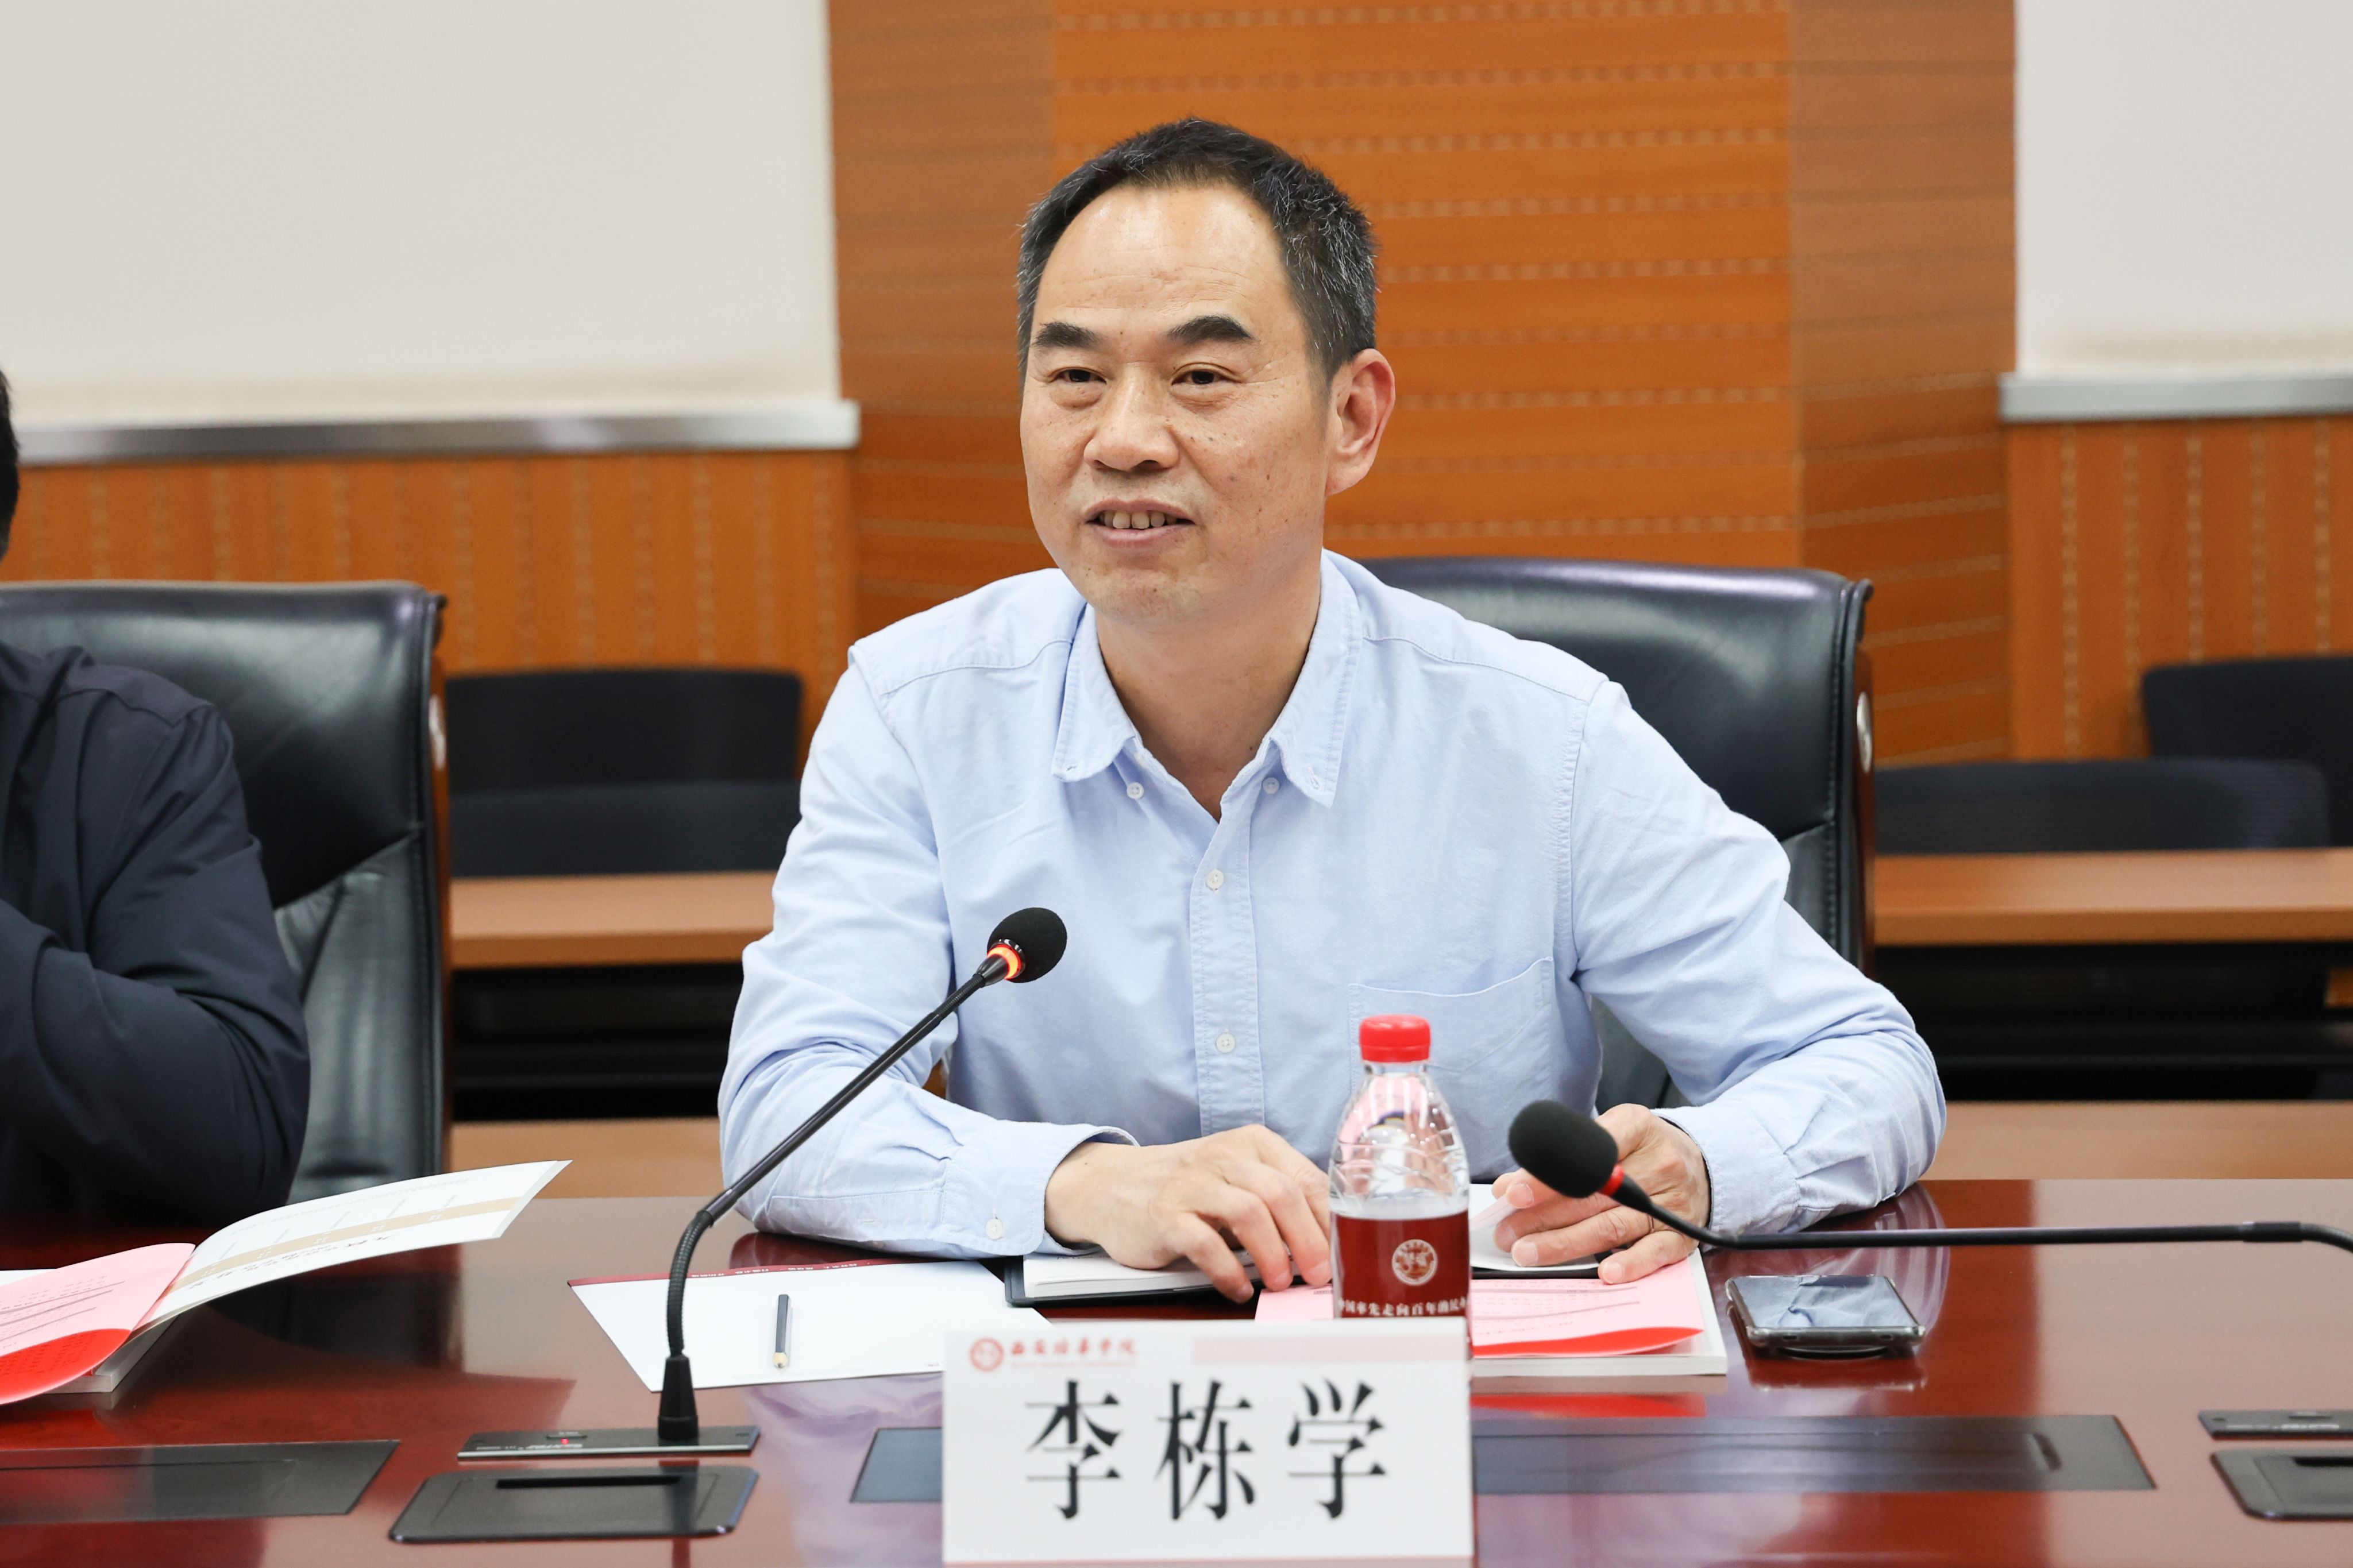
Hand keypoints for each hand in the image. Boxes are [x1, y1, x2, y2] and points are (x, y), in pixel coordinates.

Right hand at [1043, 1127, 1332, 1302]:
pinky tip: (1238, 1288)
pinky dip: (1228, 1272)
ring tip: (1280, 1283)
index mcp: (1251, 1145)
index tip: (1341, 1253)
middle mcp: (1223, 1158)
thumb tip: (1323, 1247)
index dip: (1329, 1220)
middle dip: (1308, 1239)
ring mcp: (1191, 1185)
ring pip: (1248, 1213)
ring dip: (1272, 1255)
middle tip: (1318, 1274)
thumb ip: (1274, 1200)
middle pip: (1281, 1193)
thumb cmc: (1187, 1188)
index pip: (1305, 1177)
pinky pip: (1204, 1243)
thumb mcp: (1234, 1177)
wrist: (1111, 1185)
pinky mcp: (1164, 1215)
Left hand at [1489, 1104, 1710, 1283]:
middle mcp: (1658, 1163)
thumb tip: (1512, 1187)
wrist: (1704, 1165)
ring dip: (1565, 1243)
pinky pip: (1654, 1252)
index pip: (1587, 1152)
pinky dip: (1629, 1263)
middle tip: (1507, 1231)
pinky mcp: (1681, 1234)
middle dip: (1542, 1215)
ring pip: (1612, 1225)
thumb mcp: (1613, 1134)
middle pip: (1592, 1194)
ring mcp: (1671, 1201)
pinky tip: (1603, 1272)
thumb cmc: (1645, 1151)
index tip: (1514, 1193)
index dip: (1547, 1176)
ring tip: (1528, 1252)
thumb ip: (1568, 1156)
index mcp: (1636, 1127)